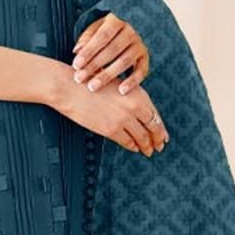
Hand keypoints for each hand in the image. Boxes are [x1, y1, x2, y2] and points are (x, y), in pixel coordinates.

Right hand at [52, 65, 168, 155]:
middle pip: (153, 127)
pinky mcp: (111, 129)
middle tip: (160, 146)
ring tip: (149, 151)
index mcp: (138, 93)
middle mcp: (134, 107)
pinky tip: (135, 148)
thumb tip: (142, 112)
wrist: (71, 87)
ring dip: (147, 146)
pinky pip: (127, 142)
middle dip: (158, 139)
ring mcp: (124, 119)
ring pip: (142, 137)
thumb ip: (131, 97)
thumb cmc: (91, 83)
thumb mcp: (117, 84)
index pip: (155, 114)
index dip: (160, 127)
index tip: (163, 135)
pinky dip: (133, 146)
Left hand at [71, 13, 148, 94]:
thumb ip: (86, 39)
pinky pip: (141, 71)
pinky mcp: (144, 58)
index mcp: (116, 21)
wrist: (126, 32)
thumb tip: (77, 51)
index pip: (102, 37)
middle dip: (94, 65)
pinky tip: (121, 91)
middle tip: (79, 78)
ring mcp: (139, 45)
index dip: (89, 51)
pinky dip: (132, 82)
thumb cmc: (104, 33)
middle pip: (112, 50)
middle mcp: (131, 32)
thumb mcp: (94, 30)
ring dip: (108, 75)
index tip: (76, 65)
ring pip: (125, 61)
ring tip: (93, 87)